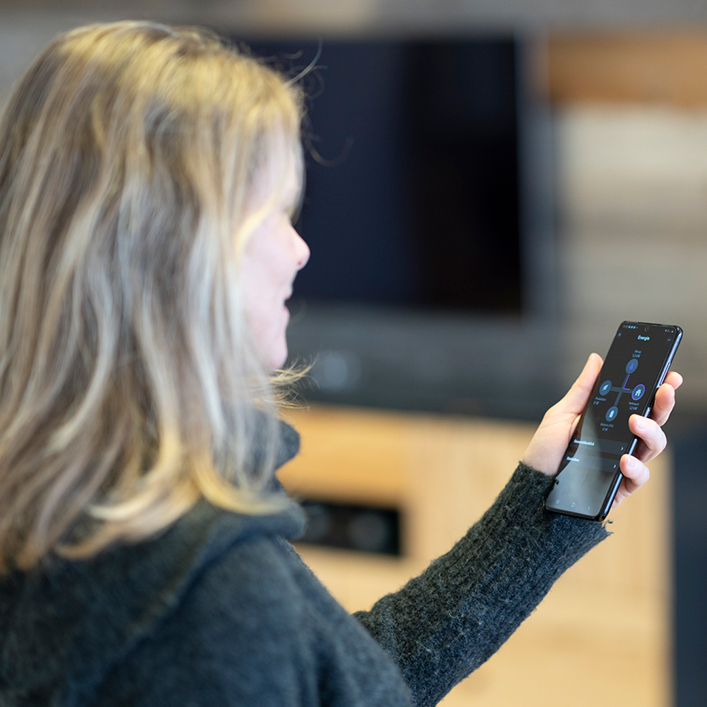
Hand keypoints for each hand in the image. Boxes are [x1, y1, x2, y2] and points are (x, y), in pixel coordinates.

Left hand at [522, 354, 681, 508]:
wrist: (534, 483)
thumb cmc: (546, 449)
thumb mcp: (561, 414)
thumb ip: (583, 389)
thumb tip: (597, 360)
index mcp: (610, 421)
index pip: (641, 403)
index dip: (658, 390)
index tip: (669, 376)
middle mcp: (621, 440)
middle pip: (655, 421)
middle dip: (663, 404)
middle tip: (663, 391)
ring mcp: (624, 462)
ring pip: (654, 445)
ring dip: (651, 431)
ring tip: (635, 422)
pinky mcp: (620, 485)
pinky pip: (640, 476)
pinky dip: (637, 467)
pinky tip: (625, 460)